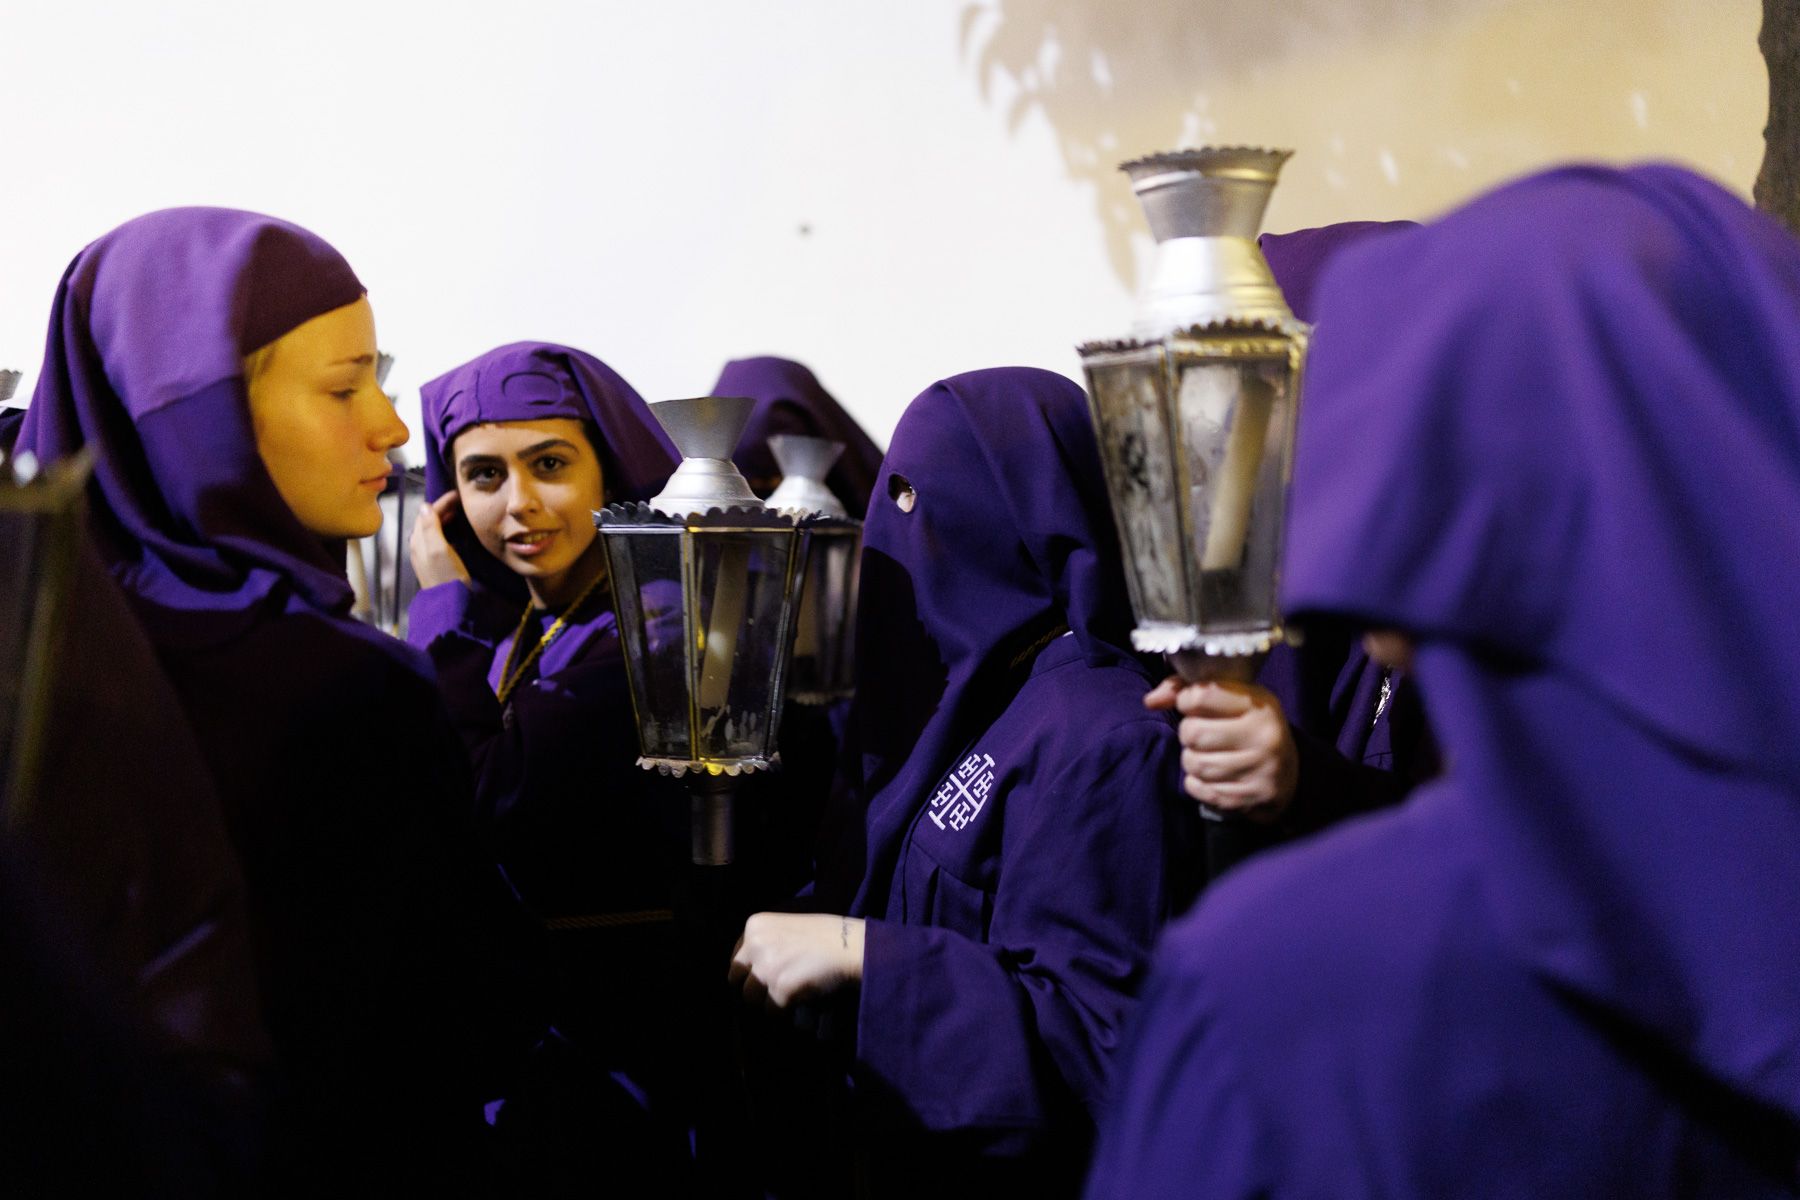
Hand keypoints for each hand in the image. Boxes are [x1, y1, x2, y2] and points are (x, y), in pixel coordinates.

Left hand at [410, 491, 470, 588]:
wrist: (450, 603)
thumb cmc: (446, 576)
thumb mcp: (438, 549)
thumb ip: (430, 527)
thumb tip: (424, 506)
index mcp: (418, 540)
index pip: (426, 513)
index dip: (441, 502)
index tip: (458, 495)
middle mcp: (419, 546)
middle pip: (428, 520)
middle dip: (443, 509)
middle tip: (461, 502)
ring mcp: (426, 556)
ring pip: (433, 530)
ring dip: (445, 519)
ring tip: (460, 513)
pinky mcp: (436, 563)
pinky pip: (439, 539)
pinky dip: (447, 531)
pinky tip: (457, 532)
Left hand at [728, 913, 864, 1010]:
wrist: (852, 946)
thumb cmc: (827, 936)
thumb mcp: (787, 927)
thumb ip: (765, 943)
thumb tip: (750, 972)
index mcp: (754, 925)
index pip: (735, 959)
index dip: (750, 972)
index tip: (765, 978)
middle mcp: (754, 944)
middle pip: (736, 980)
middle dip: (754, 988)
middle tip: (775, 991)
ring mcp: (765, 968)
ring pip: (752, 999)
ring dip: (769, 1002)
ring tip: (790, 997)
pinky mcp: (779, 989)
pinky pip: (773, 1012)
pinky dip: (786, 1013)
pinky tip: (801, 1004)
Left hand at [1145, 677, 1297, 821]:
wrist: (1287, 774)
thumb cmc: (1246, 727)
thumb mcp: (1229, 699)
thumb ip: (1186, 690)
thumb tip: (1150, 701)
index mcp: (1258, 705)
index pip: (1200, 696)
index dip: (1186, 701)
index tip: (1193, 707)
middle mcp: (1263, 736)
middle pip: (1192, 733)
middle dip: (1188, 734)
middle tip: (1200, 736)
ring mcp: (1260, 770)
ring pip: (1194, 764)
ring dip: (1191, 760)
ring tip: (1206, 755)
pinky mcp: (1251, 797)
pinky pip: (1200, 790)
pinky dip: (1197, 784)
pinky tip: (1212, 777)